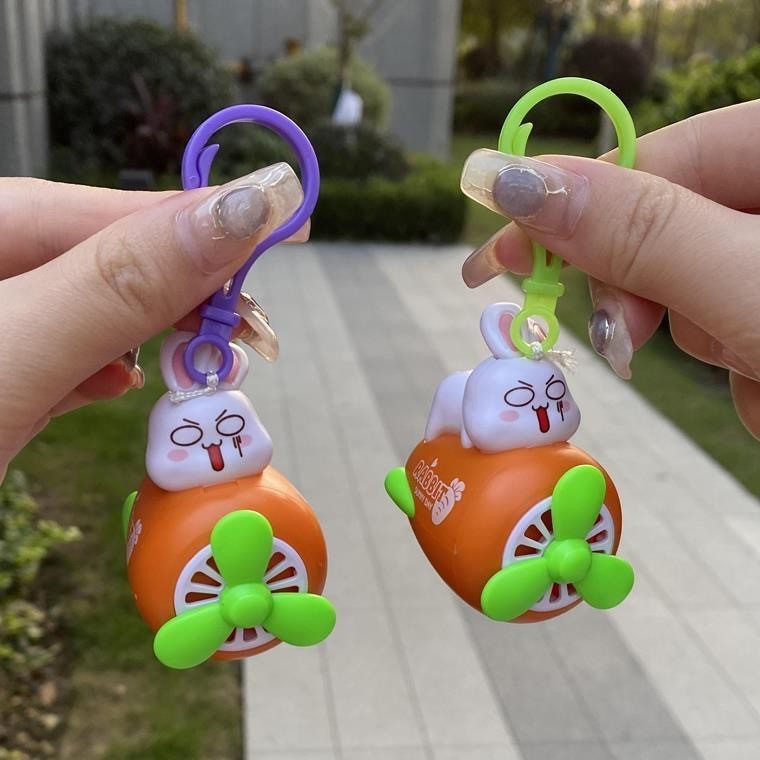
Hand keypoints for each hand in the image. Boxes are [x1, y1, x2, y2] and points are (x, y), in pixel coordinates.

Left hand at [0, 166, 301, 477]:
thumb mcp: (14, 354)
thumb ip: (117, 285)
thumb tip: (237, 213)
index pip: (92, 207)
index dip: (191, 215)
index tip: (276, 221)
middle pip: (91, 256)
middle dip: (173, 287)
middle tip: (246, 314)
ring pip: (81, 310)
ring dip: (146, 333)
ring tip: (202, 352)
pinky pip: (55, 356)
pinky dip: (99, 370)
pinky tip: (122, 381)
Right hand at [461, 100, 759, 437]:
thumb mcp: (748, 285)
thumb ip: (643, 233)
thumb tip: (517, 181)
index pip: (653, 157)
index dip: (572, 206)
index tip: (502, 256)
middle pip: (664, 222)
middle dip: (648, 290)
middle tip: (628, 340)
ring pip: (690, 283)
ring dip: (700, 338)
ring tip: (751, 366)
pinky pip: (721, 321)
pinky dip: (731, 362)